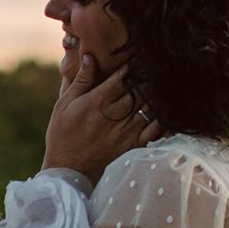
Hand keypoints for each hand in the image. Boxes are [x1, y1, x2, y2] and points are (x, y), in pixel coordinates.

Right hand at [41, 56, 161, 182]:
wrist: (68, 170)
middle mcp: (114, 114)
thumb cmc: (62, 134)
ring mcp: (126, 131)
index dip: (132, 66)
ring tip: (162, 85)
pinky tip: (166, 110)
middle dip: (147, 79)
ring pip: (149, 107)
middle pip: (139, 90)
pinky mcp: (133, 145)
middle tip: (155, 69)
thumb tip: (90, 57)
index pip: (122, 78)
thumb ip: (80, 81)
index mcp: (97, 101)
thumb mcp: (64, 104)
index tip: (138, 59)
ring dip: (156, 95)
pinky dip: (163, 118)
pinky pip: (154, 130)